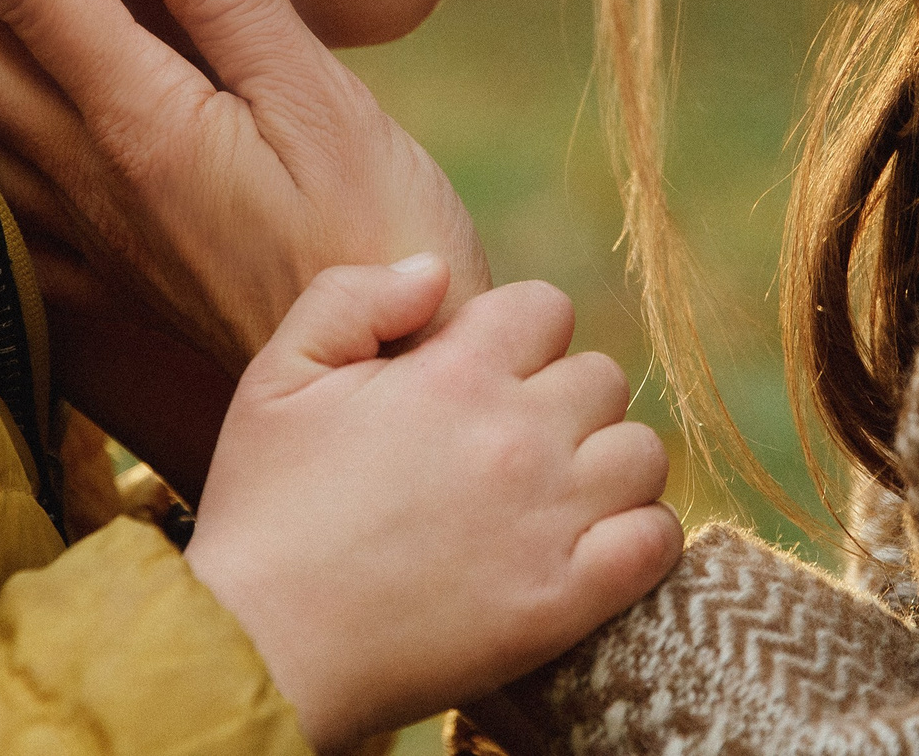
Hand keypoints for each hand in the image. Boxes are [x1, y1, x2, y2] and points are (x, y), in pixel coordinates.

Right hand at [186, 259, 682, 750]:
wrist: (262, 650)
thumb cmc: (263, 513)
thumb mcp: (277, 376)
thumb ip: (353, 297)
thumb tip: (434, 270)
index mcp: (455, 373)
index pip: (547, 307)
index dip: (518, 334)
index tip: (485, 376)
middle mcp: (517, 436)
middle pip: (602, 377)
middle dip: (562, 397)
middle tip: (512, 441)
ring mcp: (549, 520)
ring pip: (642, 453)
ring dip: (608, 463)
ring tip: (557, 492)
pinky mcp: (564, 601)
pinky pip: (657, 541)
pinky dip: (640, 536)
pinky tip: (593, 544)